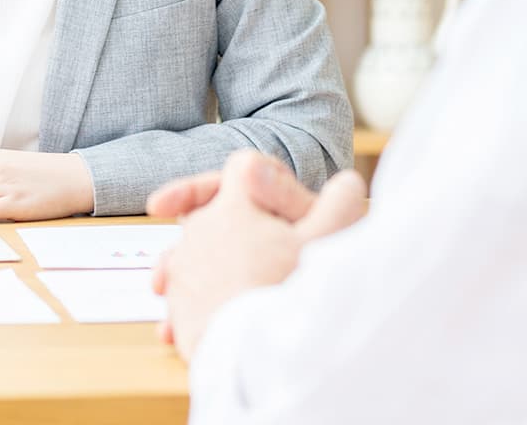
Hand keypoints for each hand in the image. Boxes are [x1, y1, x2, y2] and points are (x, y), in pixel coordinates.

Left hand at [151, 151, 368, 358]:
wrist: (253, 357)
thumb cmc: (290, 292)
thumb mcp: (325, 242)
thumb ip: (339, 204)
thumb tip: (348, 181)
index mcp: (234, 206)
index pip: (240, 169)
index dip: (258, 173)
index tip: (259, 184)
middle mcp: (199, 231)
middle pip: (217, 212)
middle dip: (238, 224)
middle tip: (268, 246)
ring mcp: (182, 271)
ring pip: (200, 255)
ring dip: (218, 264)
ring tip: (245, 283)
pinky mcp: (179, 308)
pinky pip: (190, 295)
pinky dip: (205, 300)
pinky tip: (226, 314)